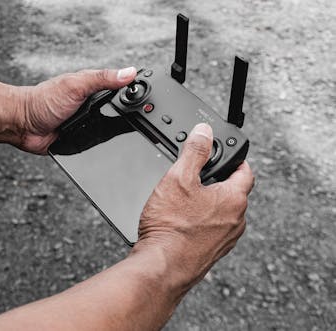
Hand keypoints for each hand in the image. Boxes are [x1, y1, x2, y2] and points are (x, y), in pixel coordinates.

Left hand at [14, 67, 136, 153]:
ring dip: (113, 135)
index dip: (135, 92)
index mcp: (93, 89)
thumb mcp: (76, 85)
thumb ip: (101, 78)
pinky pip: (97, 147)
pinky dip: (100, 148)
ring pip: (110, 132)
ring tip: (116, 134)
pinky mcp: (82, 141)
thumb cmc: (43, 101)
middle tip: (137, 121)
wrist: (23, 125)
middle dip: (126, 118)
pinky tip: (105, 149)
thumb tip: (129, 72)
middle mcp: (92, 106)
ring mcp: (88, 124)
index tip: (149, 97)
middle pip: (118, 112)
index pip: (121, 89)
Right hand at [134, 123, 253, 289]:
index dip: (235, 159)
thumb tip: (204, 131)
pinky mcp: (213, 253)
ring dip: (208, 205)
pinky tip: (181, 223)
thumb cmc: (171, 227)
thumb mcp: (178, 178)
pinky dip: (201, 223)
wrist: (162, 267)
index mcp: (234, 199)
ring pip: (222, 213)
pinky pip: (212, 231)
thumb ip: (194, 151)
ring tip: (183, 202)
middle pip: (233, 193)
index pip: (245, 171)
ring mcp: (226, 240)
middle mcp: (237, 221)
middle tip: (196, 177)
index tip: (225, 155)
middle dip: (217, 182)